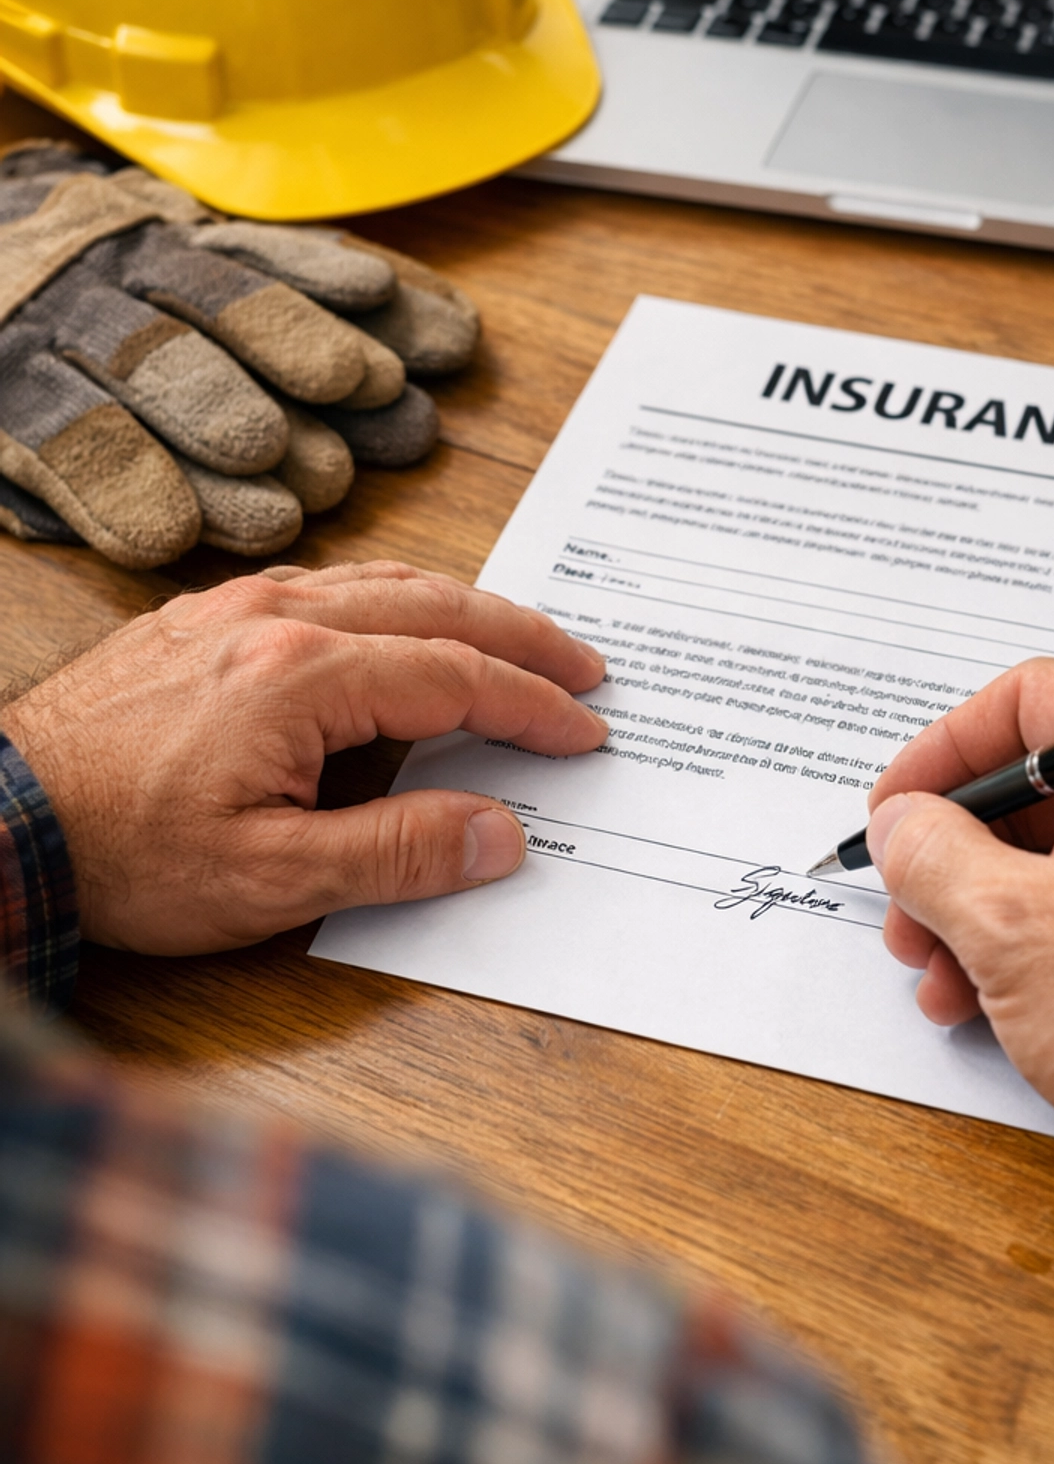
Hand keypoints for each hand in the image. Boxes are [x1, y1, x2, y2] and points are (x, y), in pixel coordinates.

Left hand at [3, 561, 606, 953]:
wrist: (0, 821)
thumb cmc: (123, 855)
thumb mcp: (273, 880)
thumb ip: (399, 852)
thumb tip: (502, 833)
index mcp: (303, 676)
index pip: (457, 677)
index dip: (533, 706)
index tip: (585, 731)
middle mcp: (275, 618)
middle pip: (436, 605)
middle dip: (522, 636)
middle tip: (584, 667)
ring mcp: (233, 607)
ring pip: (382, 582)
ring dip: (461, 609)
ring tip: (514, 641)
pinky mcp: (200, 618)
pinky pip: (328, 587)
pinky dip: (395, 601)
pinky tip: (403, 629)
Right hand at [869, 659, 1053, 1202]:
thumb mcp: (1008, 928)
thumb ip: (932, 853)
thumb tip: (903, 825)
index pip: (1037, 702)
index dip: (945, 753)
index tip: (897, 809)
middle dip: (965, 856)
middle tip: (912, 912)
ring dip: (1002, 908)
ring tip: (948, 981)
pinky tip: (1008, 1001)